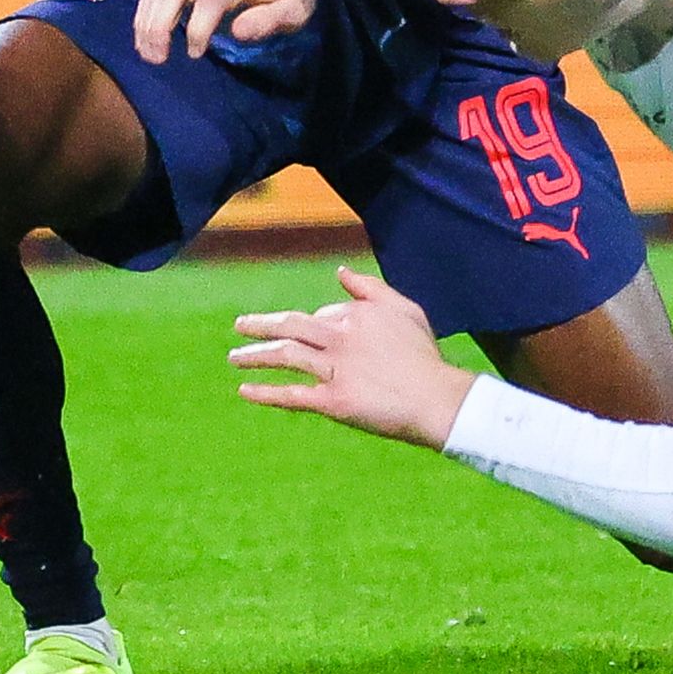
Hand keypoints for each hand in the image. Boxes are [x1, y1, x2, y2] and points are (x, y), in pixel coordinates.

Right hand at [134, 0, 355, 61]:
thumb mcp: (297, 9)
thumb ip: (270, 20)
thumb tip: (237, 32)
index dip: (198, 28)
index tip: (195, 54)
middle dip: (157, 25)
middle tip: (156, 58)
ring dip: (146, 19)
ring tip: (147, 51)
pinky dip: (147, 9)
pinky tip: (148, 33)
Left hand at [229, 268, 476, 447]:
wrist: (438, 400)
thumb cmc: (424, 357)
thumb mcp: (404, 309)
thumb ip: (370, 288)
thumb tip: (339, 271)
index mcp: (354, 315)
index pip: (318, 315)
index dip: (310, 325)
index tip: (306, 337)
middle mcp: (339, 338)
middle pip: (289, 326)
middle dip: (259, 325)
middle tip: (239, 326)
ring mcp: (335, 370)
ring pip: (285, 356)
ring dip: (255, 355)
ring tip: (234, 357)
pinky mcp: (334, 402)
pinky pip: (292, 395)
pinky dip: (266, 392)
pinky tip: (244, 390)